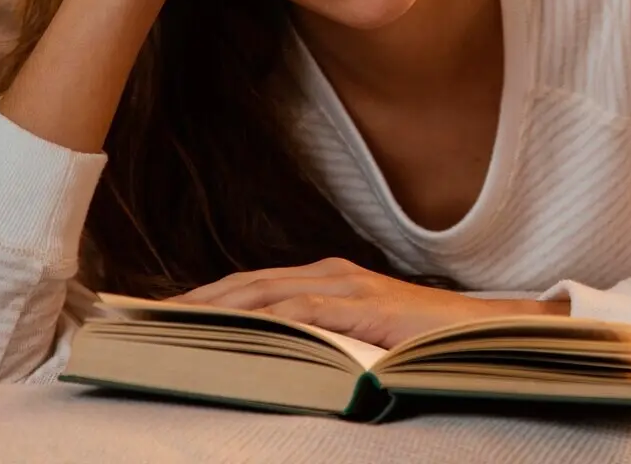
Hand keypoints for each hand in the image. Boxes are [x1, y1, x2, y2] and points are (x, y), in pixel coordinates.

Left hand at [172, 258, 569, 349]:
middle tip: (144, 318)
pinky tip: (232, 329)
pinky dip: (261, 318)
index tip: (160, 313)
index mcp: (329, 277)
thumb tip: (278, 358)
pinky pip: (301, 309)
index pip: (253, 285)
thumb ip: (325, 335)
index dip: (205, 297)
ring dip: (213, 307)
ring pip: (264, 292)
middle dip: (193, 301)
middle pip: (246, 284)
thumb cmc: (425, 339)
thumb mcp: (363, 335)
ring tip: (171, 324)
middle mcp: (332, 272)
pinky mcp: (363, 306)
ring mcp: (347, 286)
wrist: (485, 331)